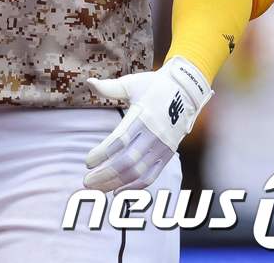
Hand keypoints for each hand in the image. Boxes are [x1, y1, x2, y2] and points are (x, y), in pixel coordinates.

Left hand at [84, 56, 211, 191]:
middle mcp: (154, 134)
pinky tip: (118, 191)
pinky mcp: (167, 154)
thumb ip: (110, 87)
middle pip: (128, 161)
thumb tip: (89, 81)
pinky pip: (152, 174)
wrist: (186, 91)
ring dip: (117, 183)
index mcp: (143, 116)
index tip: (87, 162)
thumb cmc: (154, 85)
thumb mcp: (132, 83)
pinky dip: (136, 186)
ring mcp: (162, 146)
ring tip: (97, 188)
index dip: (103, 153)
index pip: (121, 140)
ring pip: (139, 172)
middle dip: (106, 174)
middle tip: (87, 181)